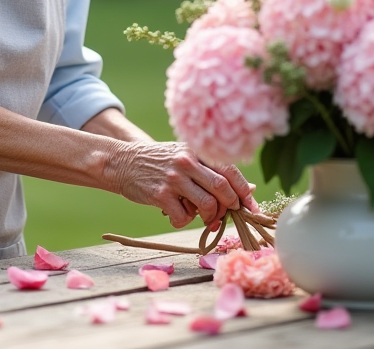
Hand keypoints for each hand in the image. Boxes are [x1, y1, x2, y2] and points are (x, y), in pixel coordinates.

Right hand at [108, 141, 248, 228]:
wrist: (122, 162)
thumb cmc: (159, 163)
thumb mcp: (185, 158)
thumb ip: (212, 171)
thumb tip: (249, 190)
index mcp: (196, 151)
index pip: (230, 170)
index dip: (244, 192)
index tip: (251, 208)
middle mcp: (187, 162)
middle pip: (222, 189)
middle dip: (230, 207)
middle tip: (224, 215)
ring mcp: (174, 178)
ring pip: (207, 205)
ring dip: (209, 218)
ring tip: (200, 216)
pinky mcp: (160, 195)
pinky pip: (183, 217)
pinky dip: (183, 222)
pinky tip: (175, 214)